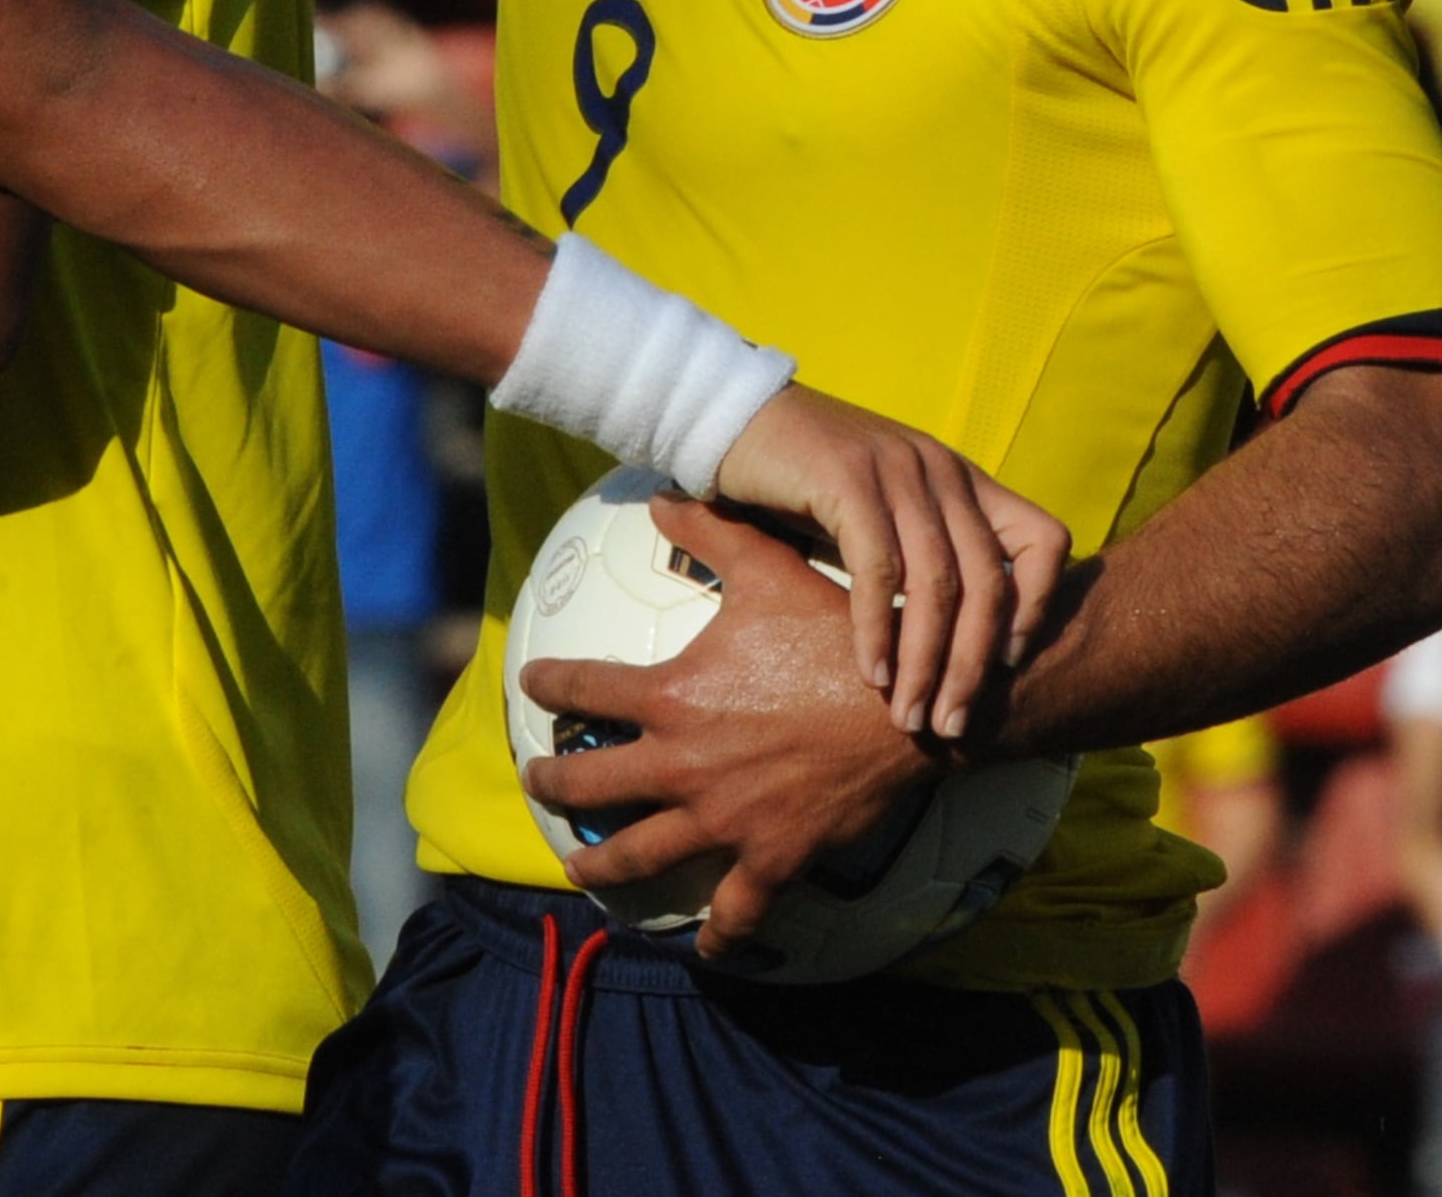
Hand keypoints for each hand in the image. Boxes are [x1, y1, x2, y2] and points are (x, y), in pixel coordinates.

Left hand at [518, 495, 937, 954]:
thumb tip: (663, 491)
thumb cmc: (834, 632)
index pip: (584, 691)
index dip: (550, 685)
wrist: (909, 704)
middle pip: (590, 785)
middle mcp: (683, 765)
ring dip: (601, 864)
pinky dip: (718, 936)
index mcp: (671, 696)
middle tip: (535, 781)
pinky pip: (736, 910)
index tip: (531, 684)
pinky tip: (705, 951)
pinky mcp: (773, 857)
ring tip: (579, 868)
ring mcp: (724, 819)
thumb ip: (708, 531)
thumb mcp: (766, 568)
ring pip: (640, 855)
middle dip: (552, 784)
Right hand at [710, 386, 1069, 738]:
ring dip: (926, 662)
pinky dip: (877, 630)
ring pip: (936, 585)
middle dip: (973, 666)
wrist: (733, 417)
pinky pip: (878, 571)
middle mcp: (940, 469)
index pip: (1044, 539)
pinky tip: (870, 672)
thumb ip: (921, 554)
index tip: (1008, 664)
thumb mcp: (882, 511)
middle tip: (953, 724)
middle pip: (988, 582)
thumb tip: (954, 640)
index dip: (1038, 606)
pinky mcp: (847, 479)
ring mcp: (897, 470)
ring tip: (911, 715)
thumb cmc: (805, 478)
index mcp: (960, 476)